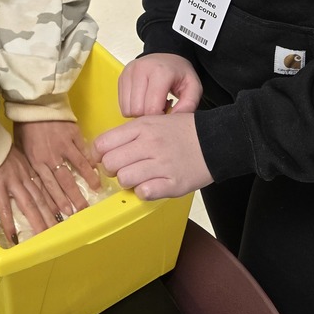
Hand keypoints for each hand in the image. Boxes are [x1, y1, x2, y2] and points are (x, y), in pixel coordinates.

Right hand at [0, 145, 58, 244]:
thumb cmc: (0, 146)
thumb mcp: (20, 154)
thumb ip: (26, 166)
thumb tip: (31, 176)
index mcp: (30, 170)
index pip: (45, 189)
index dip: (55, 202)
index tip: (63, 213)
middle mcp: (25, 178)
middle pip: (41, 199)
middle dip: (51, 216)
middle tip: (60, 230)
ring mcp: (12, 183)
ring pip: (29, 205)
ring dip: (37, 221)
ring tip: (44, 236)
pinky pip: (4, 207)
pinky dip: (9, 222)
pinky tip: (12, 236)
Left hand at [15, 120, 100, 216]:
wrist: (34, 102)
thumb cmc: (25, 126)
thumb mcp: (22, 148)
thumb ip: (31, 165)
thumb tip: (38, 184)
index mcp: (36, 161)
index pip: (48, 186)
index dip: (57, 200)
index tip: (65, 213)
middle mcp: (51, 156)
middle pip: (64, 182)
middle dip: (74, 198)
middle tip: (82, 211)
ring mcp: (65, 145)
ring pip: (78, 167)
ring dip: (88, 180)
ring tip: (96, 191)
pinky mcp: (74, 134)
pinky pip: (84, 151)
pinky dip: (91, 161)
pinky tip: (97, 170)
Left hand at [94, 112, 212, 200]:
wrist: (215, 141)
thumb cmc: (182, 131)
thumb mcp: (154, 120)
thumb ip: (130, 133)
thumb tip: (104, 149)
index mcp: (142, 126)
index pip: (103, 143)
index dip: (98, 155)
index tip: (103, 159)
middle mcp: (150, 144)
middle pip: (110, 163)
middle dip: (112, 170)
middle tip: (123, 169)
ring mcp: (162, 164)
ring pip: (124, 179)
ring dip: (128, 182)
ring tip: (139, 177)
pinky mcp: (173, 183)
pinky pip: (145, 192)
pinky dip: (144, 192)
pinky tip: (151, 185)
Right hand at [119, 53, 201, 116]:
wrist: (167, 55)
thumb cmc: (179, 72)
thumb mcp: (193, 87)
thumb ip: (189, 105)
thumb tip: (173, 119)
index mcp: (160, 72)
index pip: (152, 108)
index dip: (160, 117)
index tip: (167, 111)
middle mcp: (141, 70)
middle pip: (137, 110)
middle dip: (149, 116)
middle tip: (160, 107)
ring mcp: (129, 72)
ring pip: (127, 109)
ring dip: (139, 112)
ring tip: (151, 103)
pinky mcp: (121, 77)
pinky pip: (122, 104)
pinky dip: (132, 107)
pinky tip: (143, 100)